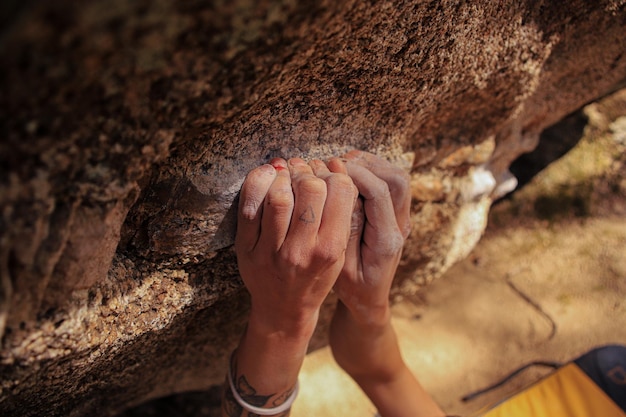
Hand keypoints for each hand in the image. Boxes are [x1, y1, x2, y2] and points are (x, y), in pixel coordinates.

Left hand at [235, 157, 356, 335]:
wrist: (283, 310)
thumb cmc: (315, 276)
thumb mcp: (338, 251)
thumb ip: (339, 214)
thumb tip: (332, 166)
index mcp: (330, 248)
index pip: (340, 190)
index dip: (332, 174)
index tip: (324, 175)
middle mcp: (301, 250)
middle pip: (309, 188)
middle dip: (306, 173)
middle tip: (302, 173)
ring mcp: (271, 251)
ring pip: (278, 196)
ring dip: (282, 177)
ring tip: (284, 176)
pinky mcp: (246, 248)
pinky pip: (249, 206)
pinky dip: (257, 184)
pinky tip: (266, 180)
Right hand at [327, 151, 444, 416]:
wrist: (370, 304)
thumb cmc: (352, 289)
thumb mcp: (341, 268)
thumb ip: (346, 232)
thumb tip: (345, 196)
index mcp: (386, 241)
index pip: (380, 195)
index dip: (356, 175)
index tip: (332, 168)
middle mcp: (400, 227)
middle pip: (397, 180)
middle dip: (367, 164)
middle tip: (337, 162)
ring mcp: (401, 221)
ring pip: (398, 178)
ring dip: (372, 165)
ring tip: (342, 163)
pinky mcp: (396, 217)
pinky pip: (392, 184)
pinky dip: (373, 171)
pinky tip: (351, 171)